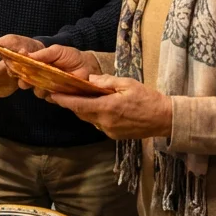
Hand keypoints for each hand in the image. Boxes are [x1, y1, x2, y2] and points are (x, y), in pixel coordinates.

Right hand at [20, 45, 102, 98]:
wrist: (88, 66)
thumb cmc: (72, 57)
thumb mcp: (57, 51)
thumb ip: (43, 53)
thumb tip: (25, 54)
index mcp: (38, 65)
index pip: (23, 68)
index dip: (16, 69)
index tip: (13, 68)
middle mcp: (40, 77)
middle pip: (26, 82)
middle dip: (24, 82)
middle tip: (25, 81)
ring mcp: (48, 88)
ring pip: (37, 91)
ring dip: (38, 88)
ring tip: (45, 84)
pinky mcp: (58, 97)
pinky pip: (50, 99)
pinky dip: (51, 95)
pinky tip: (56, 90)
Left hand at [46, 75, 173, 139]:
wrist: (163, 119)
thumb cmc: (147, 98)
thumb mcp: (128, 83)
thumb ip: (106, 81)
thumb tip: (89, 80)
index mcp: (107, 107)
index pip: (79, 104)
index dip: (64, 100)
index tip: (53, 94)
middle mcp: (105, 122)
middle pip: (81, 113)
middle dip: (71, 103)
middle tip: (62, 92)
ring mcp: (109, 131)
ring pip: (89, 119)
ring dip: (83, 109)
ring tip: (79, 97)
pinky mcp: (113, 135)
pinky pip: (98, 124)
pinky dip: (94, 115)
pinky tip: (98, 107)